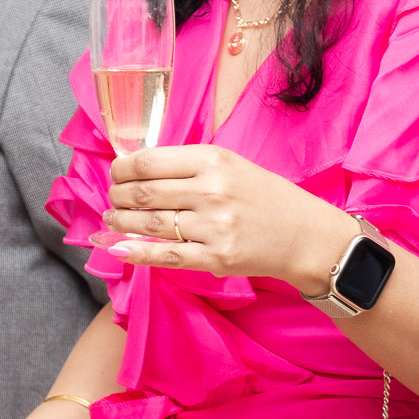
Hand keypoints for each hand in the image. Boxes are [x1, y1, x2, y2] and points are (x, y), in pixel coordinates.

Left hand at [101, 145, 351, 288]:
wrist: (307, 236)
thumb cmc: (266, 198)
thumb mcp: (231, 165)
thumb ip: (188, 166)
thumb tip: (138, 169)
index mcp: (213, 160)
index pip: (149, 161)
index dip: (122, 169)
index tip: (117, 173)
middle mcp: (211, 191)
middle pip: (144, 192)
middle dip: (118, 196)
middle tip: (113, 198)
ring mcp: (213, 226)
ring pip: (149, 223)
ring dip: (120, 222)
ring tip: (112, 219)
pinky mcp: (216, 258)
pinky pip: (165, 255)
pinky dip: (135, 252)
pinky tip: (116, 247)